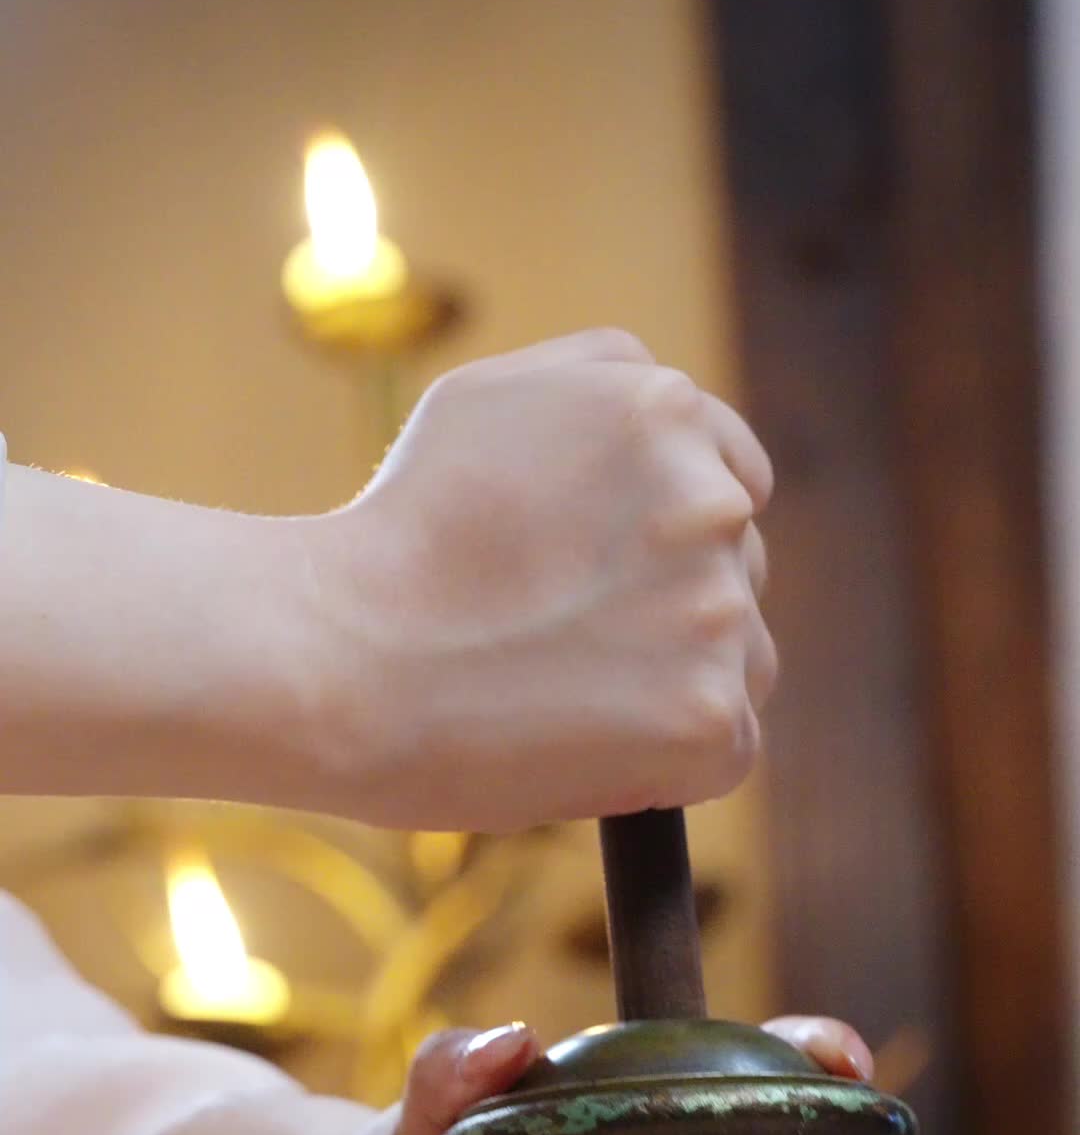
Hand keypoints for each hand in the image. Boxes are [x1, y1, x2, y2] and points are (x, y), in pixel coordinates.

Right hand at [303, 330, 775, 830]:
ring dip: (677, 683)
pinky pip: (728, 745)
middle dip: (671, 608)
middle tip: (554, 640)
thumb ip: (604, 375)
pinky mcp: (709, 719)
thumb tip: (684, 420)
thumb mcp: (490, 393)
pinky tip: (586, 741)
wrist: (336, 661)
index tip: (593, 579)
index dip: (657, 543)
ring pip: (739, 660)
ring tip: (562, 692)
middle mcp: (713, 504)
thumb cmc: (397, 535)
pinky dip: (672, 760)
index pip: (732, 486)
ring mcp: (717, 615)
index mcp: (664, 411)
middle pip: (738, 575)